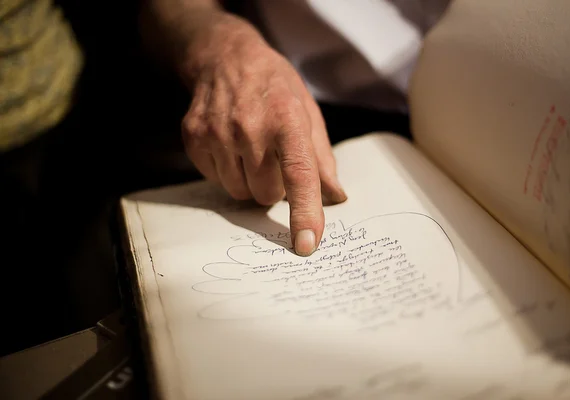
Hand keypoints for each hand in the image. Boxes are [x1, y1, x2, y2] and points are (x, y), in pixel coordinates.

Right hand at [180, 14, 346, 255]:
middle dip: (274, 187)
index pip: (299, 175)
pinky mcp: (194, 138)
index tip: (307, 244)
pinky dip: (227, 172)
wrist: (225, 58)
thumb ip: (322, 158)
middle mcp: (249, 127)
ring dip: (250, 181)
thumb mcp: (308, 112)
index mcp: (287, 119)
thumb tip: (336, 196)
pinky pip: (216, 181)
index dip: (305, 212)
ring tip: (251, 150)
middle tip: (273, 160)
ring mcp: (217, 133)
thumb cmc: (275, 87)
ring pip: (239, 193)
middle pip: (266, 194)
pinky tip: (231, 146)